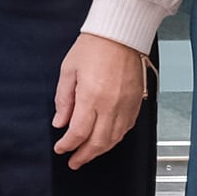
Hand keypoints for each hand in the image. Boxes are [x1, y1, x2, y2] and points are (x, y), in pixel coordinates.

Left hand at [52, 30, 149, 168]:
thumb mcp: (68, 71)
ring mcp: (126, 105)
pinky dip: (115, 139)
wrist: (120, 34)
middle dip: (84, 155)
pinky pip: (126, 128)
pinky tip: (106, 140)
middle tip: (73, 161)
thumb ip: (63, 100)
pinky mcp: (137, 102)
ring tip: (88, 155)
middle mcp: (111, 105)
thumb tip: (59, 122)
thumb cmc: (94, 46)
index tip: (61, 149)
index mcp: (91, 96)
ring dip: (100, 150)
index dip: (67, 145)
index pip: (78, 132)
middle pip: (98, 142)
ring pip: (114, 139)